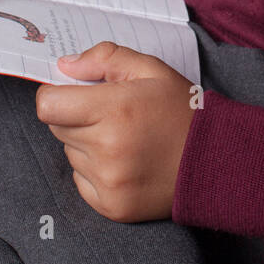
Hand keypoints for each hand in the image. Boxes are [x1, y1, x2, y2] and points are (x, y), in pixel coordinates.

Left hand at [36, 42, 196, 221]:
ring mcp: (108, 181)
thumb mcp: (150, 70)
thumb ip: (104, 58)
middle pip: (57, 128)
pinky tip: (124, 162)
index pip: (48, 105)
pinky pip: (80, 180)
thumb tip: (65, 67)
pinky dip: (94, 170)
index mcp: (115, 109)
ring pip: (70, 153)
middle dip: (76, 117)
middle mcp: (108, 148)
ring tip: (123, 139)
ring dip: (86, 144)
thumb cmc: (182, 112)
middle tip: (110, 115)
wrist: (216, 160)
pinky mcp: (111, 205)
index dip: (57, 95)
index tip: (73, 94)